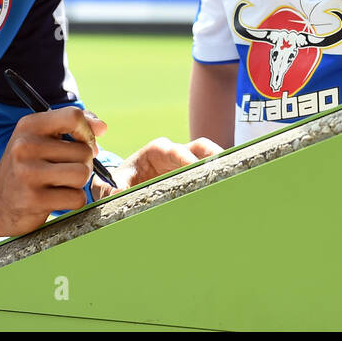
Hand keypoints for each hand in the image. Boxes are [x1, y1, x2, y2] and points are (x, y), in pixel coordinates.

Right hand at [0, 108, 106, 241]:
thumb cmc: (27, 165)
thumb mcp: (41, 138)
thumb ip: (73, 125)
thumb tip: (103, 128)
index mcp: (29, 125)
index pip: (73, 117)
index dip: (87, 132)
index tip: (85, 143)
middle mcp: (25, 146)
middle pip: (84, 151)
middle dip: (84, 163)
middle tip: (67, 169)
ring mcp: (28, 173)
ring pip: (82, 174)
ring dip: (79, 182)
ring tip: (62, 183)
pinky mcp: (34, 200)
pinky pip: (77, 198)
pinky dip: (73, 200)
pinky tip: (56, 198)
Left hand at [92, 137, 221, 199]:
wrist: (124, 188)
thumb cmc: (118, 183)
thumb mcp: (110, 186)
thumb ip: (110, 189)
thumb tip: (118, 193)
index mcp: (156, 151)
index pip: (174, 150)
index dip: (185, 158)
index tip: (193, 169)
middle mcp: (175, 153)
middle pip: (199, 147)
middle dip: (212, 156)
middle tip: (222, 169)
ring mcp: (187, 162)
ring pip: (209, 157)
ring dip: (220, 165)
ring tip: (231, 178)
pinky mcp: (193, 174)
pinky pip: (209, 171)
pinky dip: (218, 176)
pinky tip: (227, 189)